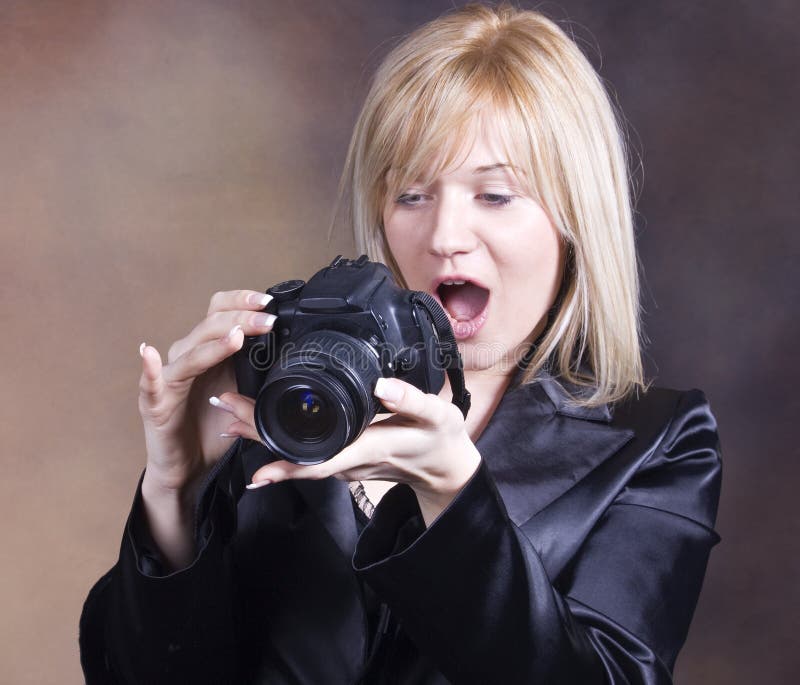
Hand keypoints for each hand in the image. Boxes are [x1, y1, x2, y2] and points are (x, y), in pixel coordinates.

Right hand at [137, 289, 276, 501]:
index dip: (241, 302)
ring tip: (237, 336)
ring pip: (190, 351)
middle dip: (241, 319)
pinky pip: (151, 383)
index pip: (220, 312)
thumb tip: (290, 351)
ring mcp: (170, 378)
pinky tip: (150, 354)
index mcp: (209, 351)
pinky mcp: (156, 403)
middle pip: (210, 325)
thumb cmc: (214, 427)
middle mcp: (187, 357)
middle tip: (268, 320)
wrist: (189, 466)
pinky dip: (150, 369)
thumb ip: (259, 372)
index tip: (269, 303)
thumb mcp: (247, 395)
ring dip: (214, 342)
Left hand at [212, 377, 481, 525]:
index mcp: (367, 449)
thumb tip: (382, 386)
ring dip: (264, 435)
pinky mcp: (345, 457)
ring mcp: (345, 462)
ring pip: (297, 452)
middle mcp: (349, 462)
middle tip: (223, 408)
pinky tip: (264, 423)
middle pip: (295, 454)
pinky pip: (307, 450)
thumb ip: (412, 400)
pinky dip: (282, 437)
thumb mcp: (436, 417)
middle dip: (257, 434)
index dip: (283, 462)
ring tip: (231, 413)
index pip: (317, 460)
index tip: (252, 455)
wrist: (445, 467)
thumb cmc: (440, 440)